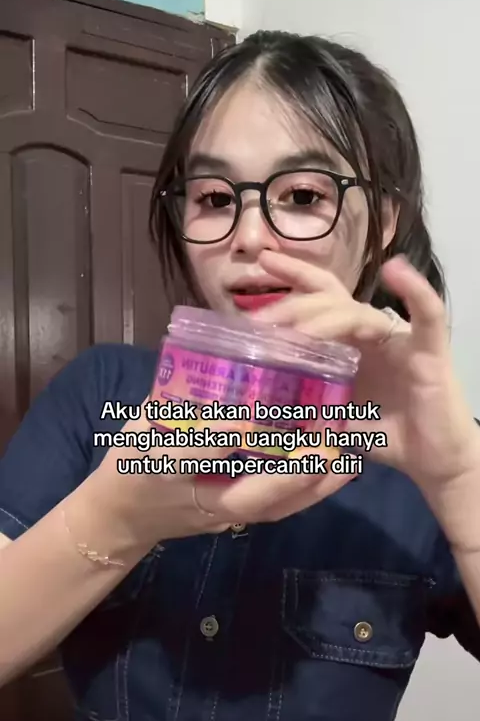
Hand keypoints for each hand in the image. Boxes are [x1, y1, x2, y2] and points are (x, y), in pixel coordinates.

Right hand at [93, 401, 354, 549]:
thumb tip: (219, 353)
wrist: (119, 519)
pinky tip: (337, 470)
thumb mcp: (140, 424)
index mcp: (162, 467)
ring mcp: (219, 518)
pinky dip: (309, 493)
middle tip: (328, 444)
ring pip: (272, 510)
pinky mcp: (235, 521)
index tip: (255, 413)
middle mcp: (196, 499)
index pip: (199, 452)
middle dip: (292, 473)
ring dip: (312, 486)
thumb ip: (176, 394)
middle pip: (249, 496)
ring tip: (346, 456)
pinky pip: (276, 511)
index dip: (227, 434)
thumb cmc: (128, 463)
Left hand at [252, 250, 479, 497]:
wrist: (432, 460)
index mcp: (348, 343)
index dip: (293, 277)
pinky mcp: (429, 351)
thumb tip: (262, 407)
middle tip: (259, 319)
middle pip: (329, 301)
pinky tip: (395, 271)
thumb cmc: (386, 436)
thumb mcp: (333, 419)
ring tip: (296, 331)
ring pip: (357, 313)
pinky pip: (426, 315)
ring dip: (324, 318)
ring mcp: (399, 339)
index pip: (318, 300)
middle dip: (292, 303)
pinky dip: (414, 290)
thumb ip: (307, 406)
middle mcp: (370, 333)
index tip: (262, 260)